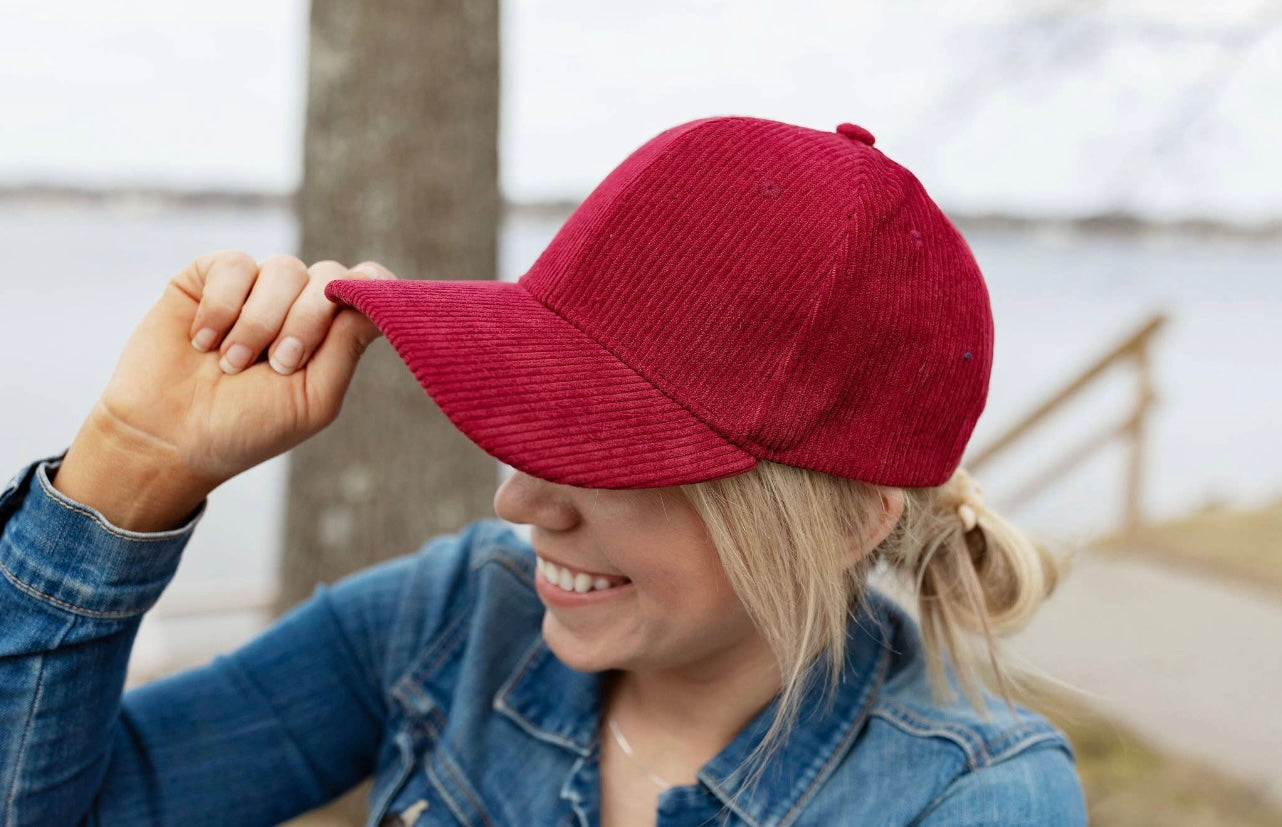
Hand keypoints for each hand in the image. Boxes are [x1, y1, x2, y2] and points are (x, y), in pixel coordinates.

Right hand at [54, 252, 396, 530]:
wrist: (168, 439)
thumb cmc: (246, 427)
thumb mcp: (312, 398)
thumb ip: (347, 347)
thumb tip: (378, 291)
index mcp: (330, 333)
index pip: (366, 284)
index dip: (369, 286)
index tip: (354, 306)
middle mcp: (297, 304)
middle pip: (328, 276)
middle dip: (305, 321)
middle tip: (278, 365)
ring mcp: (254, 289)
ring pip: (283, 269)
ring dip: (260, 322)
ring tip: (231, 364)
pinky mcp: (208, 278)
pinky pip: (234, 265)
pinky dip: (221, 306)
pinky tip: (203, 342)